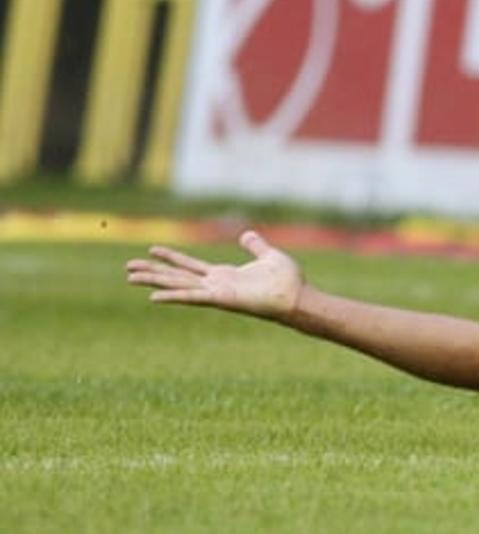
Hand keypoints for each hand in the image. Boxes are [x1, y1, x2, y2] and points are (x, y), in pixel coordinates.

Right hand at [126, 231, 304, 321]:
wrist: (297, 296)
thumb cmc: (287, 280)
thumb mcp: (269, 255)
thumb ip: (256, 246)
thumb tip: (246, 234)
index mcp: (224, 274)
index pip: (190, 264)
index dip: (172, 257)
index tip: (152, 249)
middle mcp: (215, 284)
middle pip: (177, 275)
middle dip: (153, 270)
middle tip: (128, 266)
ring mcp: (215, 292)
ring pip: (178, 284)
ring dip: (154, 281)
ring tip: (130, 276)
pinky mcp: (220, 299)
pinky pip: (192, 297)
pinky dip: (174, 297)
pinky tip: (153, 297)